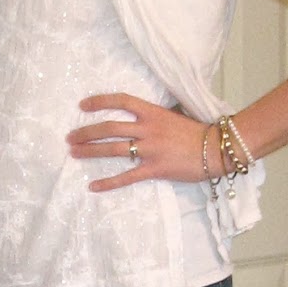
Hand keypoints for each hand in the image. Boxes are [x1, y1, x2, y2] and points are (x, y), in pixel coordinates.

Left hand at [67, 93, 207, 191]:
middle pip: (110, 128)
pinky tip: (93, 186)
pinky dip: (108, 182)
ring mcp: (150, 149)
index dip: (100, 101)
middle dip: (86, 132)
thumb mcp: (174, 115)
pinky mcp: (155, 169)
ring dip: (91, 151)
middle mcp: (148, 128)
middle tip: (70, 137)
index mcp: (152, 112)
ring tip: (74, 154)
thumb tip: (138, 115)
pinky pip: (127, 176)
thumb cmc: (196, 132)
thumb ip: (154, 115)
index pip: (121, 101)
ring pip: (114, 149)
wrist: (216, 149)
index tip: (82, 105)